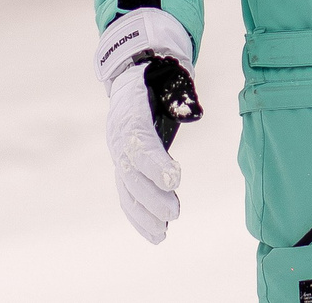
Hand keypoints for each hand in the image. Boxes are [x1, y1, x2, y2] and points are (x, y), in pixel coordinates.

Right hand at [94, 5, 200, 241]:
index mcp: (129, 111)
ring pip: (125, 188)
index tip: (174, 180)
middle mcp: (118, 135)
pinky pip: (126, 194)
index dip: (153, 163)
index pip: (137, 141)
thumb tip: (194, 114)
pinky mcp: (123, 166)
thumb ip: (180, 96)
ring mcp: (117, 152)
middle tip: (174, 212)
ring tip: (163, 234)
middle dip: (150, 195)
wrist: (133, 76)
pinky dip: (137, 216)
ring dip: (143, 214)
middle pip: (129, 171)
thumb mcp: (171, 78)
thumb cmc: (159, 78)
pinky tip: (155, 234)